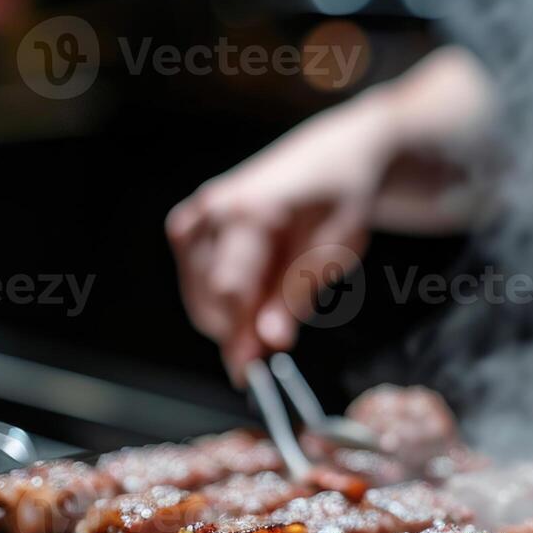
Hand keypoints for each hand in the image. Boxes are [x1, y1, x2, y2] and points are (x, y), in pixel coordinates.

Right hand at [166, 101, 387, 381]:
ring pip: (198, 292)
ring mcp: (197, 214)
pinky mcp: (192, 223)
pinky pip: (196, 277)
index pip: (228, 291)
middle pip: (207, 296)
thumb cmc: (341, 200)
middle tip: (274, 342)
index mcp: (249, 212)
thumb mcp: (333, 251)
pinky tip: (258, 286)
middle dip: (236, 330)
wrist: (334, 157)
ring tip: (278, 297)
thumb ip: (296, 297)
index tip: (249, 375)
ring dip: (230, 313)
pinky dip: (222, 295)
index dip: (236, 339)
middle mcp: (212, 209)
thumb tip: (269, 342)